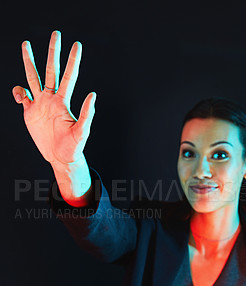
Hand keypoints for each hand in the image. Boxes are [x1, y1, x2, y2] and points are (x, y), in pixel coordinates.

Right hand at [12, 30, 95, 164]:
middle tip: (56, 33)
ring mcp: (40, 104)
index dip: (73, 61)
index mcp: (63, 101)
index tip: (77, 45)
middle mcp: (52, 99)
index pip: (69, 76)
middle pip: (51, 70)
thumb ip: (86, 114)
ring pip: (33, 77)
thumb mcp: (82, 132)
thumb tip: (93, 94)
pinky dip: (18, 92)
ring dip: (30, 61)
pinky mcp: (30, 112)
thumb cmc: (74, 147)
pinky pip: (22, 96)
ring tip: (26, 44)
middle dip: (53, 52)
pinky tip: (20, 95)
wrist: (60, 157)